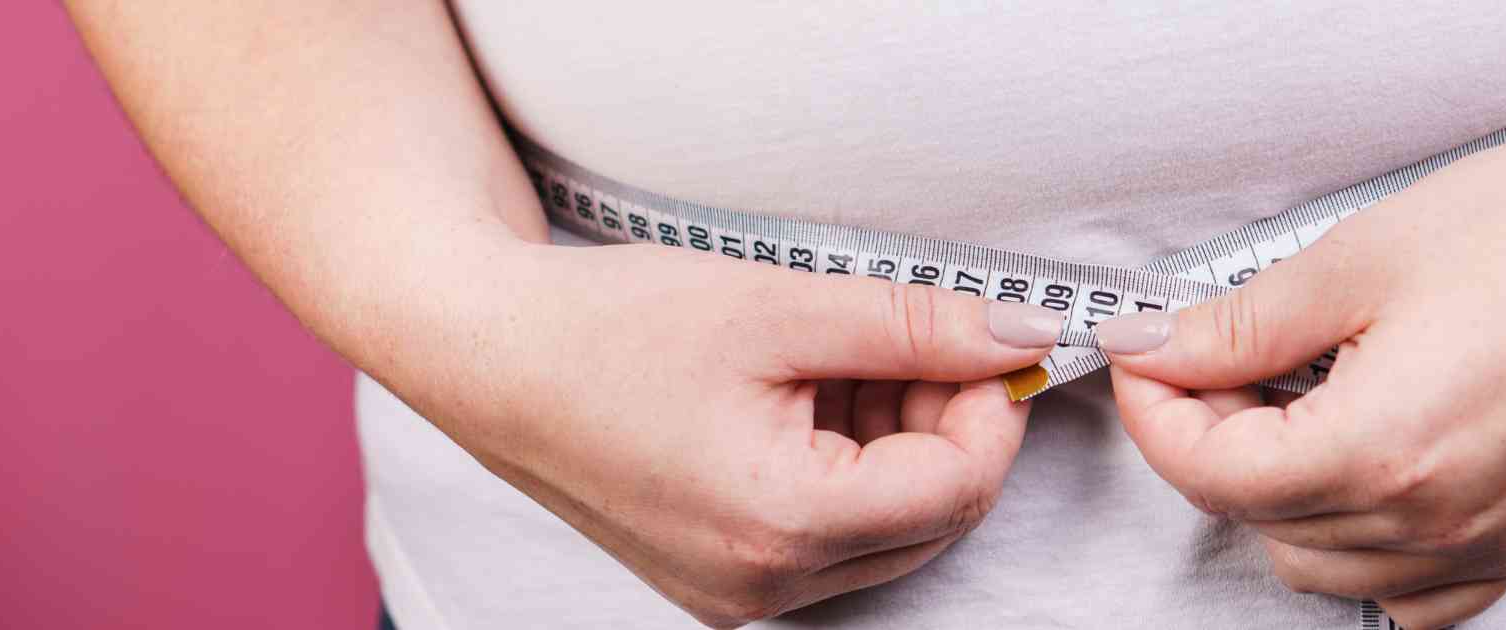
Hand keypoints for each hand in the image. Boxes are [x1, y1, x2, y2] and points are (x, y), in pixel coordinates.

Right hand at [384, 244, 1062, 627]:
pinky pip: (826, 535)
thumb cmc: (610, 326)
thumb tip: (1020, 333)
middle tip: (911, 336)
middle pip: (931, 516)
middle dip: (943, 422)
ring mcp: (736, 592)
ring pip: (885, 528)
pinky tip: (802, 392)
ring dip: (893, 442)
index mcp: (782, 525)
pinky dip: (842, 464)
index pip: (959, 485)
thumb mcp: (778, 306)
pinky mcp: (716, 577)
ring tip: (836, 355)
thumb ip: (914, 325)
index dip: (991, 404)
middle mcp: (763, 585)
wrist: (484, 355)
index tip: (983, 333)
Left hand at [1095, 84, 1505, 626]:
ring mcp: (1480, 541)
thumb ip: (1237, 326)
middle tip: (1218, 358)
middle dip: (1208, 437)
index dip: (1155, 411)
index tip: (1147, 356)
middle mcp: (1432, 520)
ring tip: (1293, 402)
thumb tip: (1156, 349)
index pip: (1209, 473)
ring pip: (1314, 563)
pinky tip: (1357, 469)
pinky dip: (1356, 548)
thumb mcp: (1354, 262)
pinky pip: (1407, 597)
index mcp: (1381, 451)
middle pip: (1252, 516)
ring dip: (1274, 492)